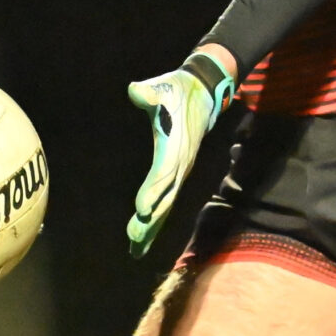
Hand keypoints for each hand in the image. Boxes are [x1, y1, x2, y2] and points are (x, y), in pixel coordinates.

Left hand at [126, 50, 234, 257]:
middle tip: (134, 240)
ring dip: (152, 227)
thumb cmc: (177, 89)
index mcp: (174, 146)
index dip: (153, 190)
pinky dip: (156, 218)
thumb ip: (149, 93)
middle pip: (165, 197)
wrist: (202, 92)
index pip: (163, 172)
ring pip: (166, 204)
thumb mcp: (163, 87)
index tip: (141, 209)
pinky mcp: (177, 173)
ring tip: (136, 248)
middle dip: (151, 220)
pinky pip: (166, 199)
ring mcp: (180, 171)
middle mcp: (180, 164)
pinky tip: (145, 236)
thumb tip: (136, 91)